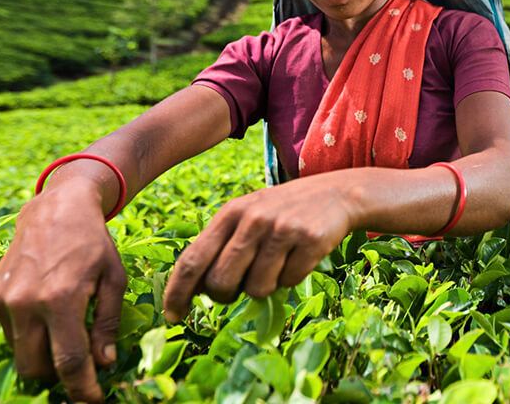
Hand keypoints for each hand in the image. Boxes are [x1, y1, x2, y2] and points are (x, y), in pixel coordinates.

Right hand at [0, 186, 125, 403]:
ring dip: (42, 354)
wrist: (56, 207)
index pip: (68, 361)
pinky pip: (9, 332)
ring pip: (20, 353)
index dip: (82, 388)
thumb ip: (108, 324)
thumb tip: (103, 363)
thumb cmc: (93, 243)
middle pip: (35, 368)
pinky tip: (45, 311)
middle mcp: (26, 303)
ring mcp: (3, 300)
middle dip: (57, 377)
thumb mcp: (114, 279)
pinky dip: (28, 334)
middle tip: (79, 367)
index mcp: (61, 299)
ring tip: (64, 331)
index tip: (93, 400)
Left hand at [163, 179, 355, 323]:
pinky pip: (289, 283)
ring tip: (277, 263)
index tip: (172, 315)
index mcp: (230, 213)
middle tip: (238, 288)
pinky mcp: (310, 241)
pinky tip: (298, 257)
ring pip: (257, 289)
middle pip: (220, 282)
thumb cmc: (282, 211)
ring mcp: (282, 230)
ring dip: (265, 286)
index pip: (192, 259)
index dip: (177, 292)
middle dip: (226, 295)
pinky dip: (291, 278)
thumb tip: (193, 289)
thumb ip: (220, 246)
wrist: (336, 193)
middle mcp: (252, 219)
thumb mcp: (247, 217)